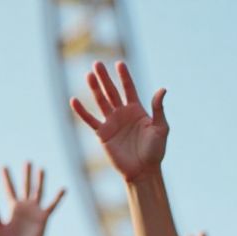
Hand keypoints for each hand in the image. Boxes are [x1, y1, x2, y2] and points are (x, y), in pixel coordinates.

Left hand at [0, 162, 64, 235]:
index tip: (4, 167)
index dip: (7, 178)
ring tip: (41, 168)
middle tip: (27, 162)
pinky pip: (52, 205)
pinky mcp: (44, 218)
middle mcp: (24, 208)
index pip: (9, 189)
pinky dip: (58, 197)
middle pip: (25, 186)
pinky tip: (63, 188)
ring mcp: (35, 212)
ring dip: (39, 180)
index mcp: (12, 209)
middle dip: (26, 175)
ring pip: (38, 191)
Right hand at [71, 61, 167, 182]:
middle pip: (111, 91)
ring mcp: (111, 123)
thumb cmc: (155, 152)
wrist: (143, 171)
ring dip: (94, 89)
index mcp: (136, 110)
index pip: (128, 88)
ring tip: (89, 75)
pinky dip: (82, 111)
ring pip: (101, 102)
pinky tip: (74, 100)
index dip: (124, 76)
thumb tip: (162, 90)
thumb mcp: (161, 129)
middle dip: (105, 78)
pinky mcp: (103, 135)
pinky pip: (90, 120)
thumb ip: (159, 109)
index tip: (119, 64)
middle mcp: (122, 114)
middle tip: (97, 63)